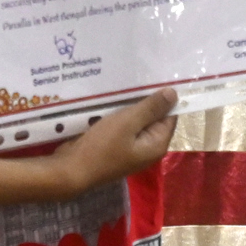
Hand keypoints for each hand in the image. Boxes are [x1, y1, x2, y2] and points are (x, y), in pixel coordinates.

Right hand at [52, 88, 177, 193]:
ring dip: (130, 105)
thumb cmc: (102, 146)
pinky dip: (119, 114)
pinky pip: (123, 126)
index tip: (154, 76)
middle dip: (145, 99)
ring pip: (136, 120)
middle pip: (153, 117)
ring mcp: (131, 148)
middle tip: (138, 75)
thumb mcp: (128, 123)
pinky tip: (111, 99)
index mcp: (157, 144)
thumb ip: (151, 108)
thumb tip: (174, 94)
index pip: (170, 115)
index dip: (163, 96)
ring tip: (124, 83)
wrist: (71, 170)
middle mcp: (148, 148)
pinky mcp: (117, 146)